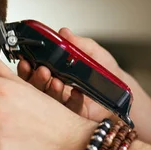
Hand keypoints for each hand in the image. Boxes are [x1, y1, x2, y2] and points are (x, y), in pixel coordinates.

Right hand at [18, 28, 140, 122]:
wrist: (123, 90)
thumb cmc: (107, 72)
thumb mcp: (93, 52)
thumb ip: (78, 43)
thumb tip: (64, 32)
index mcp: (56, 72)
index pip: (34, 70)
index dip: (27, 67)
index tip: (26, 60)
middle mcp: (56, 88)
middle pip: (36, 87)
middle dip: (36, 78)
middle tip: (42, 71)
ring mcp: (64, 104)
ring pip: (48, 100)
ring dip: (50, 90)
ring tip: (57, 81)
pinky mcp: (75, 117)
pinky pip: (69, 111)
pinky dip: (72, 100)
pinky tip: (77, 93)